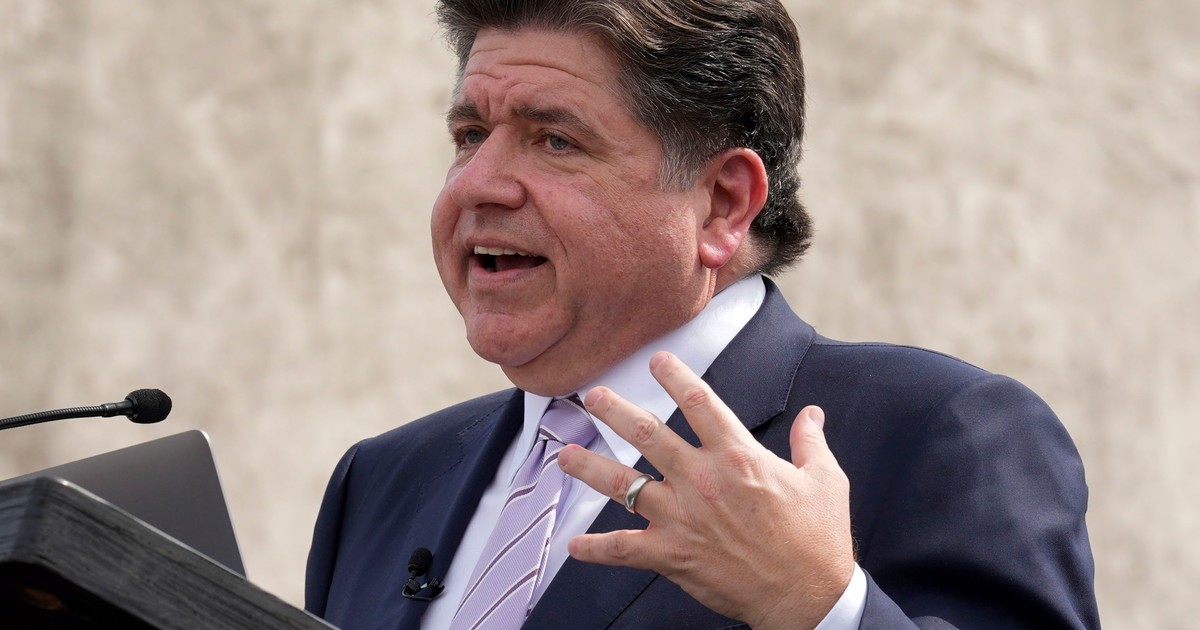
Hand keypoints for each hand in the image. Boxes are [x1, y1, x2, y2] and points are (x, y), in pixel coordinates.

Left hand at [557, 351, 854, 629]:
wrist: (807, 596)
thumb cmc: (818, 538)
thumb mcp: (825, 480)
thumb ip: (811, 442)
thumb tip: (812, 414)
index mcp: (737, 456)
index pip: (699, 401)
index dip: (675, 376)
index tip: (658, 360)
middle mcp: (701, 480)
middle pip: (647, 433)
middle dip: (615, 411)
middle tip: (593, 396)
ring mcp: (682, 517)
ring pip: (622, 484)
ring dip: (589, 466)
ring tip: (565, 454)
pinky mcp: (671, 555)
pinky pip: (623, 549)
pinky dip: (596, 549)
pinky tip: (574, 544)